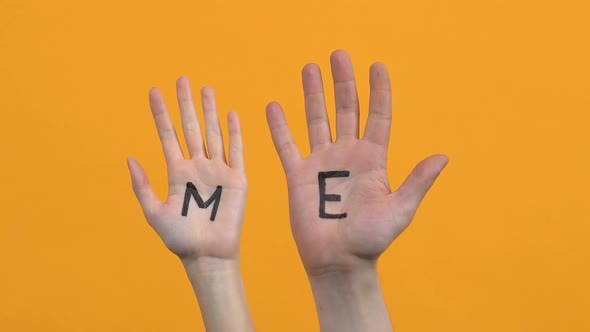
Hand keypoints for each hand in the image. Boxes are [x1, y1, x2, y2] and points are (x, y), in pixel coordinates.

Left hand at [127, 76, 246, 260]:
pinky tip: (231, 115)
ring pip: (213, 133)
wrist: (208, 255)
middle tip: (182, 79)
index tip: (154, 92)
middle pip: (191, 127)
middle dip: (186, 104)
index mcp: (177, 172)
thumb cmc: (180, 239)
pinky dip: (235, 132)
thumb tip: (129, 158)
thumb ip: (142, 186)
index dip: (161, 114)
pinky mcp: (238, 179)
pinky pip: (237, 151)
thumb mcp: (154, 213)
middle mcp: (198, 166)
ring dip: (210, 111)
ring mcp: (219, 170)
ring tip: (205, 89)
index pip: (168, 135)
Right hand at [266, 50, 447, 274]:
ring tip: (310, 68)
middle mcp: (347, 155)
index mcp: (373, 160)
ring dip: (314, 94)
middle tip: (339, 55)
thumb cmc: (371, 240)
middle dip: (343, 82)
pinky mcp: (299, 176)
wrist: (339, 261)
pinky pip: (287, 146)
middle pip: (346, 109)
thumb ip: (417, 182)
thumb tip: (443, 157)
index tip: (378, 66)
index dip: (379, 91)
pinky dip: (280, 127)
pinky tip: (274, 106)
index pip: (378, 116)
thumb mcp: (400, 210)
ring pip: (317, 120)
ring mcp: (322, 163)